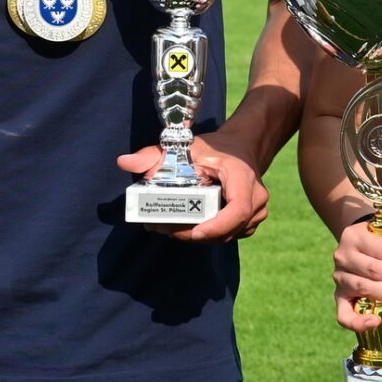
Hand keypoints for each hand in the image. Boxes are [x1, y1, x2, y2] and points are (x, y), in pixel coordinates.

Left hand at [115, 132, 271, 242]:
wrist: (243, 147)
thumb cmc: (215, 148)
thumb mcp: (185, 146)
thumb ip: (154, 154)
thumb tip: (124, 162)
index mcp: (243, 177)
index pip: (238, 209)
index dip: (217, 226)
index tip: (194, 232)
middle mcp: (256, 198)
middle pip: (227, 229)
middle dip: (194, 233)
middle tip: (163, 228)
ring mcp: (257, 212)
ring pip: (226, 236)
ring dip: (198, 236)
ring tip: (168, 227)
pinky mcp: (251, 222)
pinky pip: (228, 235)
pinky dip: (207, 234)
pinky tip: (185, 227)